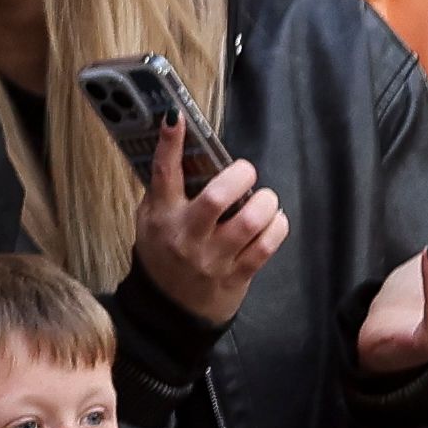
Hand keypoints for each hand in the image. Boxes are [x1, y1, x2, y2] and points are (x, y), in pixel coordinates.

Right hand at [129, 121, 288, 325]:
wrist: (170, 310)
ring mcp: (213, 258)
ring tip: (265, 198)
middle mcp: (187, 236)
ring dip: (265, 202)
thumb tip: (185, 148)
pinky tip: (274, 220)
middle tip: (246, 172)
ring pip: (250, 222)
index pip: (163, 174)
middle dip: (239, 175)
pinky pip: (266, 248)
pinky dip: (277, 228)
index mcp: (162, 217)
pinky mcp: (236, 276)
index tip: (176, 117)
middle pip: (217, 197)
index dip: (169, 143)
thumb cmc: (163, 255)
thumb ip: (165, 191)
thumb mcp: (151, 221)